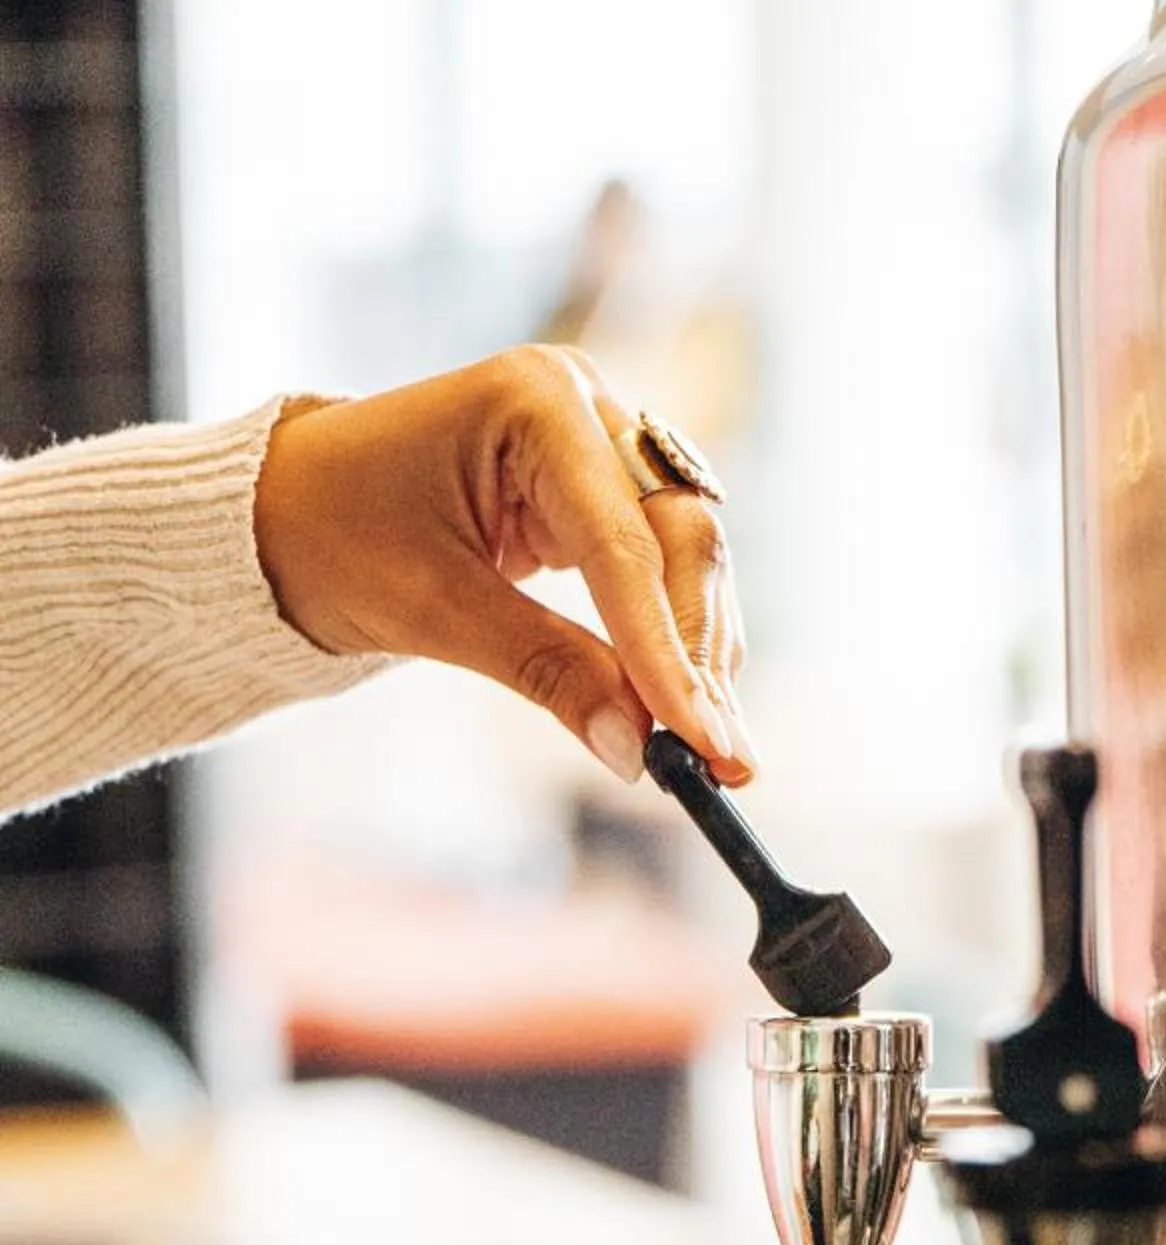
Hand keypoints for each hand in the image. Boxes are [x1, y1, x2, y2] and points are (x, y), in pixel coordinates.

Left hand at [252, 345, 752, 788]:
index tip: (702, 742)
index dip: (668, 654)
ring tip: (712, 753)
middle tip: (722, 761)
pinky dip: (675, 639)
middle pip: (682, 540)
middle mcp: (583, 404)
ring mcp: (598, 441)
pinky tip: (686, 707)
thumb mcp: (434, 610)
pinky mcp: (599, 488)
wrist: (283, 506)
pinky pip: (662, 568)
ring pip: (689, 557)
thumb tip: (637, 752)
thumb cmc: (333, 533)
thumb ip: (547, 673)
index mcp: (534, 401)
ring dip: (702, 657)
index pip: (624, 546)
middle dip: (701, 657)